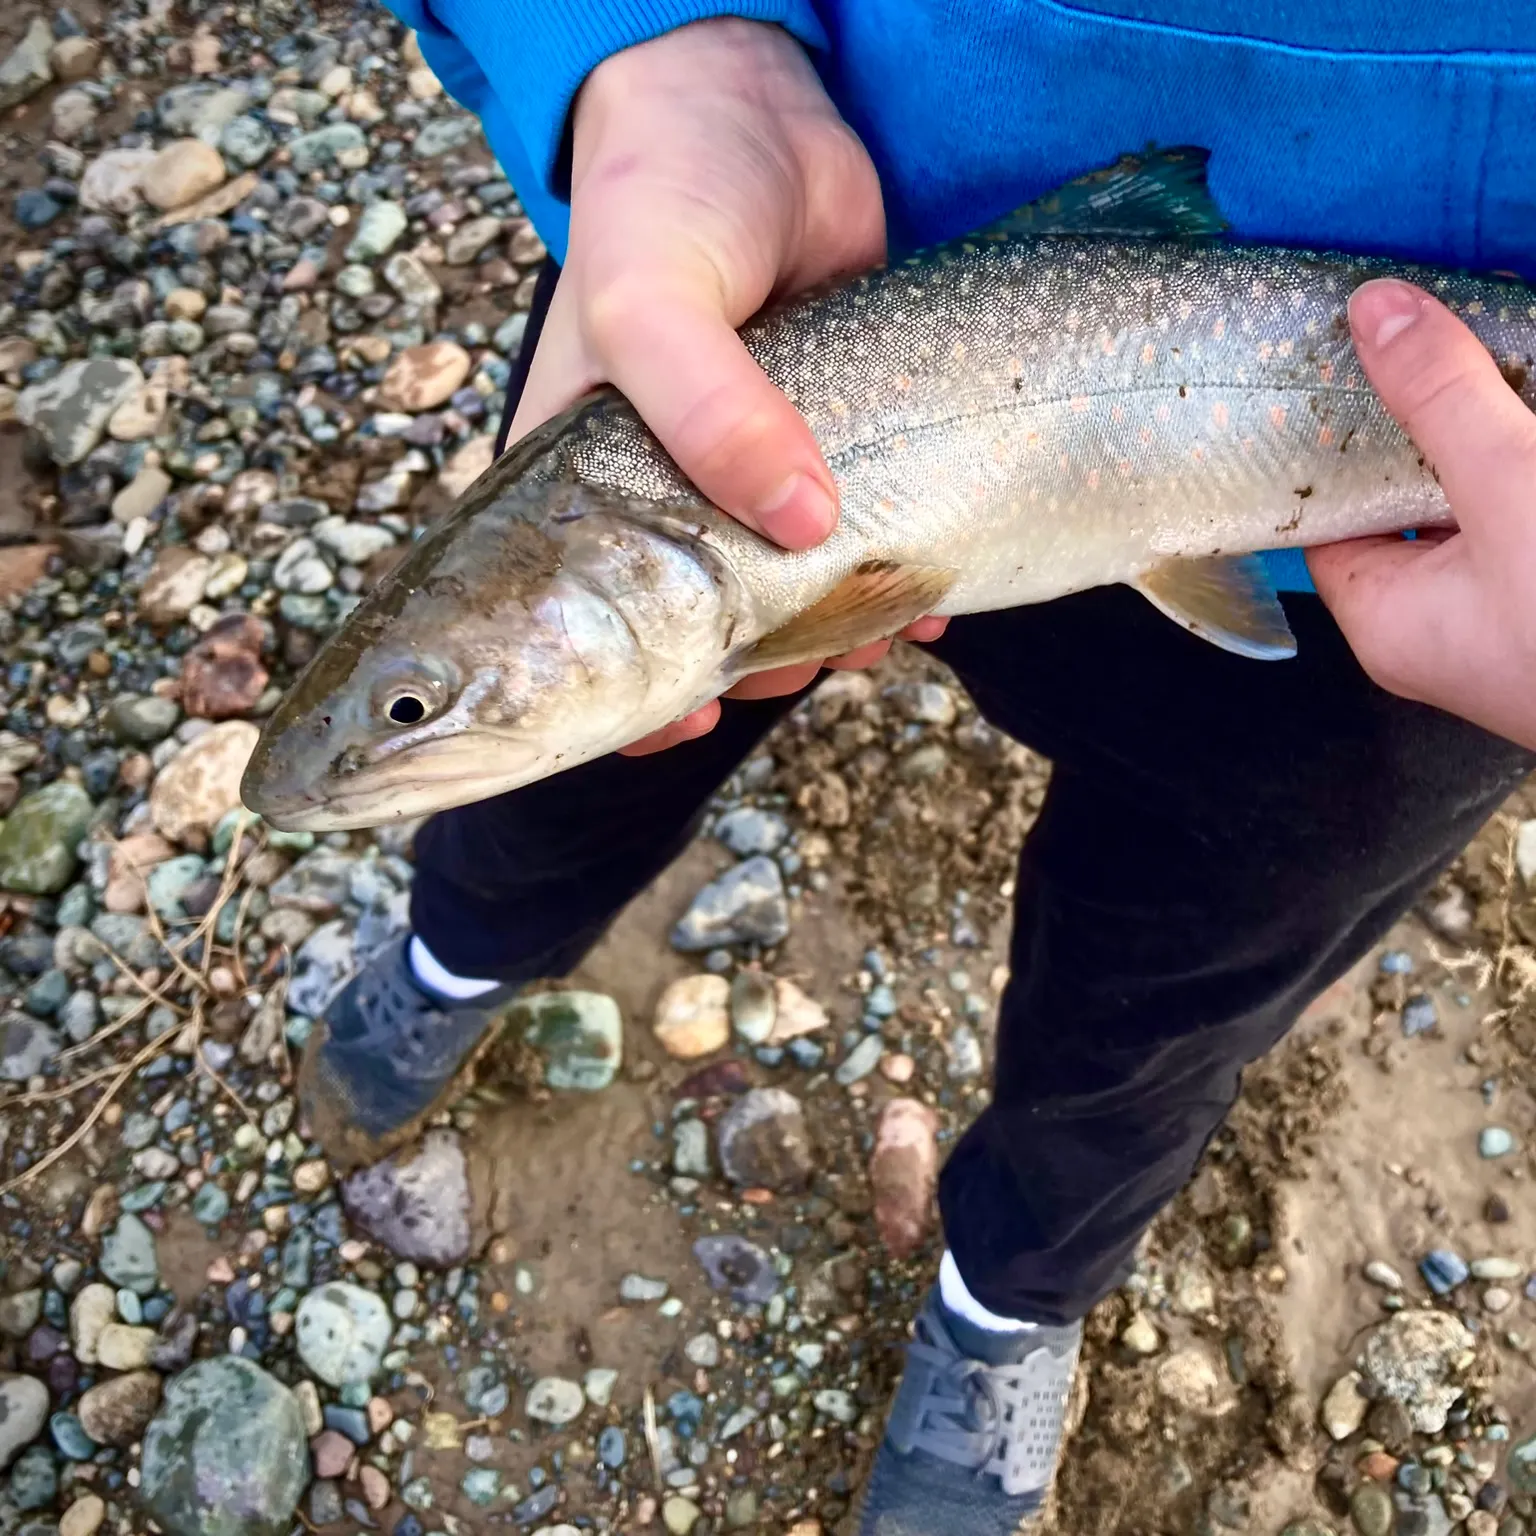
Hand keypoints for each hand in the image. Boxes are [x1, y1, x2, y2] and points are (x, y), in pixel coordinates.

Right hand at [509, 19, 946, 756]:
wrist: (753, 100)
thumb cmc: (664, 195)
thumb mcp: (655, 302)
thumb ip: (712, 413)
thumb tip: (803, 528)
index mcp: (583, 490)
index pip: (584, 627)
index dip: (626, 689)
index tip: (687, 720)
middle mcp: (661, 499)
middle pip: (702, 627)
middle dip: (757, 662)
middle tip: (808, 656)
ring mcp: (746, 478)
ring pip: (788, 596)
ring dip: (835, 633)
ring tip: (877, 632)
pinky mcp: (825, 449)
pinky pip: (859, 540)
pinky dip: (895, 581)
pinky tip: (928, 602)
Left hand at [1309, 279, 1535, 750]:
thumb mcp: (1508, 486)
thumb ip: (1443, 399)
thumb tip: (1375, 311)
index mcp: (1386, 618)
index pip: (1327, 513)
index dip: (1332, 438)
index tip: (1344, 360)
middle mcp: (1440, 625)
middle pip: (1410, 499)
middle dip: (1434, 419)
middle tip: (1440, 332)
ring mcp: (1509, 616)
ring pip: (1485, 502)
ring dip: (1498, 435)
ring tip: (1502, 352)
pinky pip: (1526, 516)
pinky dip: (1527, 466)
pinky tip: (1532, 412)